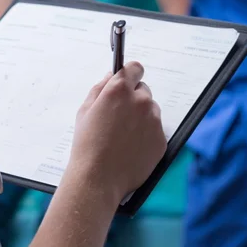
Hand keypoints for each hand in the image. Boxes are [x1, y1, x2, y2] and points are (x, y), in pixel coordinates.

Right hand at [69, 62, 166, 208]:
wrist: (98, 177)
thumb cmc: (87, 144)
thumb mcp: (85, 110)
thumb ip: (100, 87)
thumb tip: (111, 77)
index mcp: (119, 90)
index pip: (135, 68)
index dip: (130, 74)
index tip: (128, 80)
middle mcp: (140, 101)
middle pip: (143, 90)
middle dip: (133, 98)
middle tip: (119, 116)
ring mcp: (153, 120)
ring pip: (151, 110)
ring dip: (141, 116)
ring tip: (124, 134)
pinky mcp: (161, 139)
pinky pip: (156, 130)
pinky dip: (147, 135)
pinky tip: (131, 146)